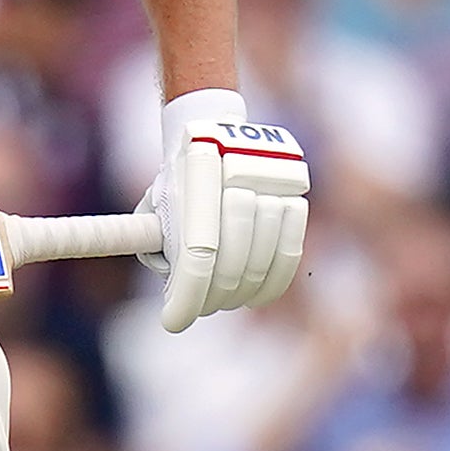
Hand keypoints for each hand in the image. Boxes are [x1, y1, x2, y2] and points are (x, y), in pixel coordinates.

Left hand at [139, 91, 308, 333]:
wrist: (216, 130)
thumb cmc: (178, 180)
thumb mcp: (155, 202)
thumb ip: (154, 241)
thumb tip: (169, 294)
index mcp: (194, 173)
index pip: (199, 253)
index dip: (189, 295)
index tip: (173, 321)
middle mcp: (237, 171)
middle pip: (231, 261)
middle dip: (212, 295)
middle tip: (198, 307)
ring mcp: (271, 177)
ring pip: (261, 259)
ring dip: (239, 291)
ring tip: (222, 299)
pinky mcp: (296, 188)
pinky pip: (290, 250)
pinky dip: (273, 280)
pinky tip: (257, 297)